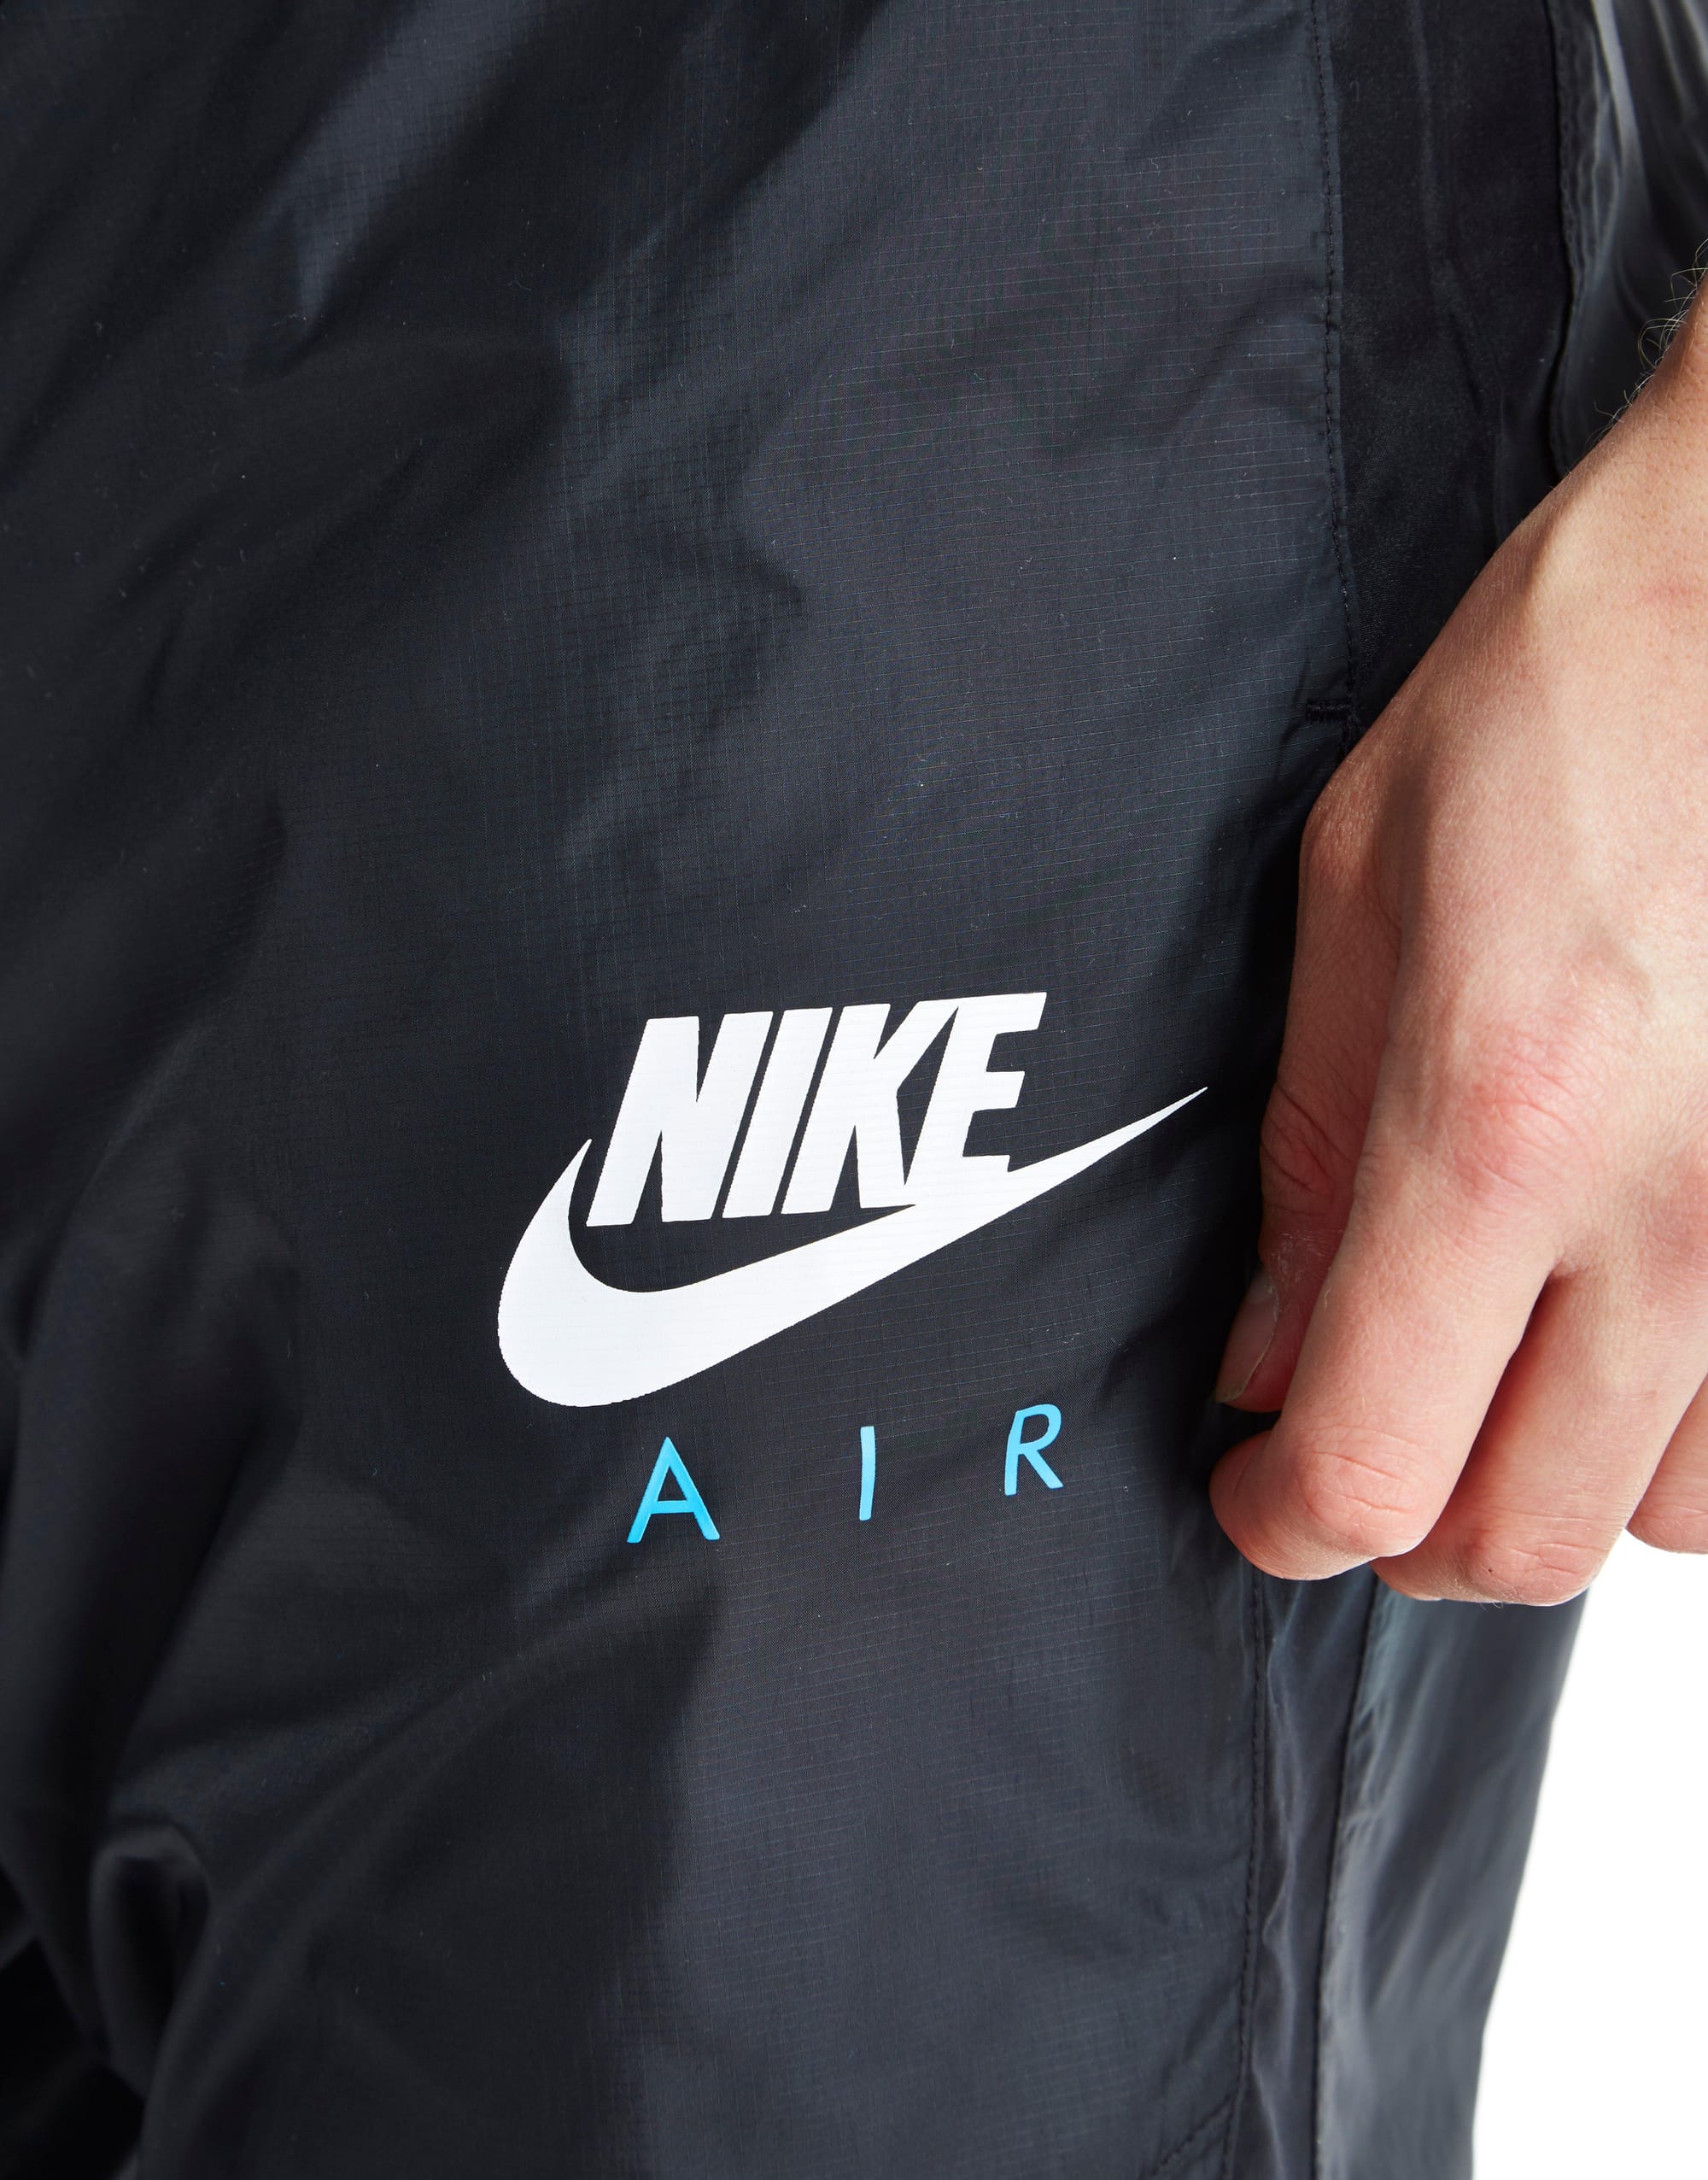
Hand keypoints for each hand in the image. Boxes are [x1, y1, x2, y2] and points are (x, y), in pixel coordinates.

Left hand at [1211, 304, 1707, 1602]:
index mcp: (1497, 1128)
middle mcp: (1679, 1217)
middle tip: (1360, 1440)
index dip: (1287, 1519)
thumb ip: (1309, 1160)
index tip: (1260, 1494)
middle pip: (1524, 1539)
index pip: (1374, 1465)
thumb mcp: (1357, 896)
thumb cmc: (1573, 695)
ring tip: (1510, 1369)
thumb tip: (1267, 1357)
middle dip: (1407, 1527)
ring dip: (1561, 1478)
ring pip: (1671, 1518)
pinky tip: (1640, 1327)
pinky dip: (1694, 1432)